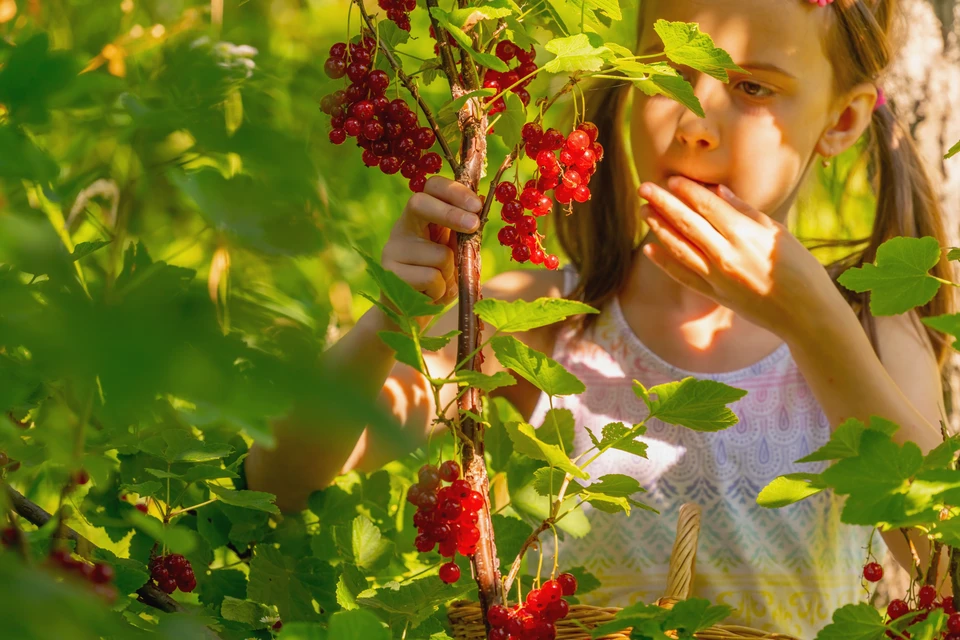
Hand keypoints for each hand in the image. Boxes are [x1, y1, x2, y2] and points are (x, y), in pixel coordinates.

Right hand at [382, 176, 481, 309]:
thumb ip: (462, 233)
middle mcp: (401, 228)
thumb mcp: (454, 252)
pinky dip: (442, 290)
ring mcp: (392, 250)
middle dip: (451, 213)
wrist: (411, 315)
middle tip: (474, 225)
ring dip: (451, 273)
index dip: (454, 191)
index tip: (476, 205)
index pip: (431, 188)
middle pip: (420, 204)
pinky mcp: (390, 274)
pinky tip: (431, 295)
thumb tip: (478, 212)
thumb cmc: (439, 279)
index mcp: (419, 217)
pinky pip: (432, 278)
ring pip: (439, 254)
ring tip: (441, 284)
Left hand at [636, 176, 838, 340]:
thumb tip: (718, 192)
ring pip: (680, 248)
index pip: (707, 206)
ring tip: (644, 212)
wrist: (805, 313)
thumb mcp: (777, 233)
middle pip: (687, 223)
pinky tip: (649, 250)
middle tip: (644, 188)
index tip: (670, 179)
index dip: (687, 191)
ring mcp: (717, 276)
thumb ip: (746, 212)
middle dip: (663, 203)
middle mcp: (726, 254)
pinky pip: (683, 276)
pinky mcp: (714, 295)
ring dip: (659, 228)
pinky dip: (664, 263)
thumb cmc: (799, 269)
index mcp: (745, 234)